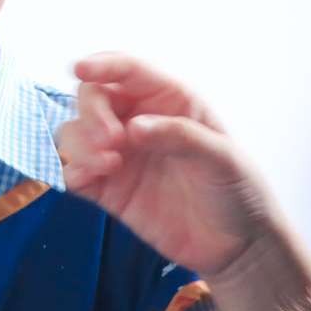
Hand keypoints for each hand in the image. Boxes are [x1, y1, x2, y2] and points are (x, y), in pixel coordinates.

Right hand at [55, 53, 274, 279]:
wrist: (237, 247)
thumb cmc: (239, 191)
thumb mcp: (222, 158)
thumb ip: (180, 136)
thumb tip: (133, 127)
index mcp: (170, 101)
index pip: (128, 70)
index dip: (102, 64)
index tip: (80, 69)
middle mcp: (139, 121)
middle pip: (93, 97)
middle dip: (92, 112)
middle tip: (111, 140)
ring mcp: (120, 154)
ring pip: (75, 132)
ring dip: (80, 143)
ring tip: (109, 165)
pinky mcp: (107, 188)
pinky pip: (71, 169)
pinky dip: (71, 169)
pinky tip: (91, 179)